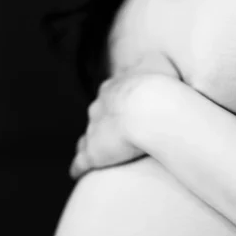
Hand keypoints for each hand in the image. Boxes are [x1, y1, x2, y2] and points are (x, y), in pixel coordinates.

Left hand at [70, 53, 179, 178]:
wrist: (150, 108)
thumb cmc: (160, 86)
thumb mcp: (159, 62)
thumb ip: (153, 62)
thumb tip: (155, 62)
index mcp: (114, 87)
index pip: (111, 94)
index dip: (118, 101)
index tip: (125, 108)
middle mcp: (99, 107)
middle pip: (97, 114)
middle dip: (103, 121)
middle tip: (113, 132)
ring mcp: (94, 130)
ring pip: (87, 137)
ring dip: (90, 144)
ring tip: (95, 153)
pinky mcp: (93, 153)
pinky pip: (81, 162)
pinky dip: (78, 167)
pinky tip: (76, 173)